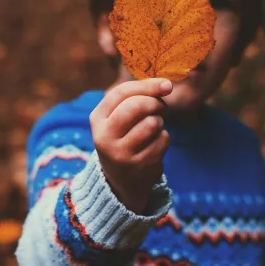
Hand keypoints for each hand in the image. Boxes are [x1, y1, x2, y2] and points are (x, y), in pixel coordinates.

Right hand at [90, 78, 172, 212]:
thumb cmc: (124, 138)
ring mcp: (121, 153)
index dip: (147, 85)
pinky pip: (162, 140)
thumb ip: (137, 97)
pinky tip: (155, 144)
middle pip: (136, 106)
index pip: (121, 92)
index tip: (166, 84)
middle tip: (161, 107)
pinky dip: (164, 138)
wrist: (120, 181)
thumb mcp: (118, 117)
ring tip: (154, 128)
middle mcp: (104, 136)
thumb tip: (166, 84)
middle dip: (155, 103)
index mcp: (97, 119)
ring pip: (151, 123)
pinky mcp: (138, 165)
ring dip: (159, 122)